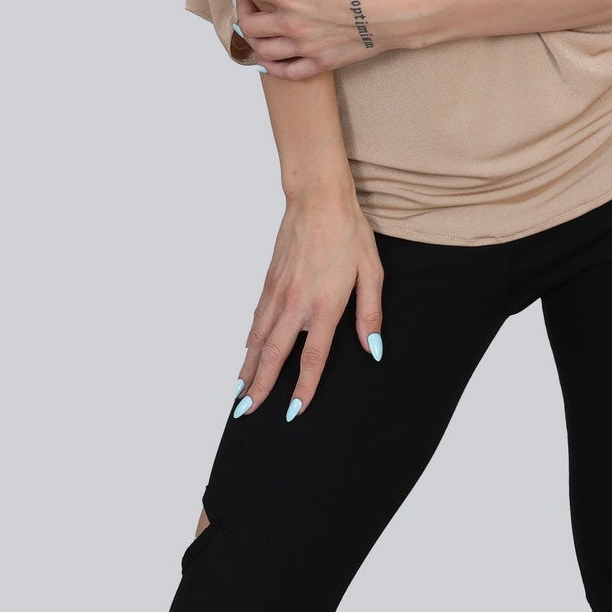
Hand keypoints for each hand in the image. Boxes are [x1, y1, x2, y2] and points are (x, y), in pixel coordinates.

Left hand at [231, 0, 443, 74]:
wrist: (399, 15)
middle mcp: (291, 25)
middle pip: (248, 22)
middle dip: (241, 6)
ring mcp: (305, 48)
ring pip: (261, 49)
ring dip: (251, 36)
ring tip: (256, 23)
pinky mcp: (320, 63)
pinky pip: (286, 72)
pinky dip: (271, 66)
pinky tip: (269, 57)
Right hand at [234, 186, 384, 419]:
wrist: (318, 199)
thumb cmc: (349, 233)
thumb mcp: (372, 273)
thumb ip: (370, 315)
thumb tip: (372, 349)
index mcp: (325, 306)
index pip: (312, 358)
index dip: (303, 388)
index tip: (292, 412)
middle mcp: (296, 304)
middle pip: (274, 356)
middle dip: (259, 387)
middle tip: (246, 412)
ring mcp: (278, 293)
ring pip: (258, 340)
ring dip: (248, 368)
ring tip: (239, 393)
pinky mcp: (269, 281)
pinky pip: (256, 319)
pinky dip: (249, 341)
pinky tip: (246, 352)